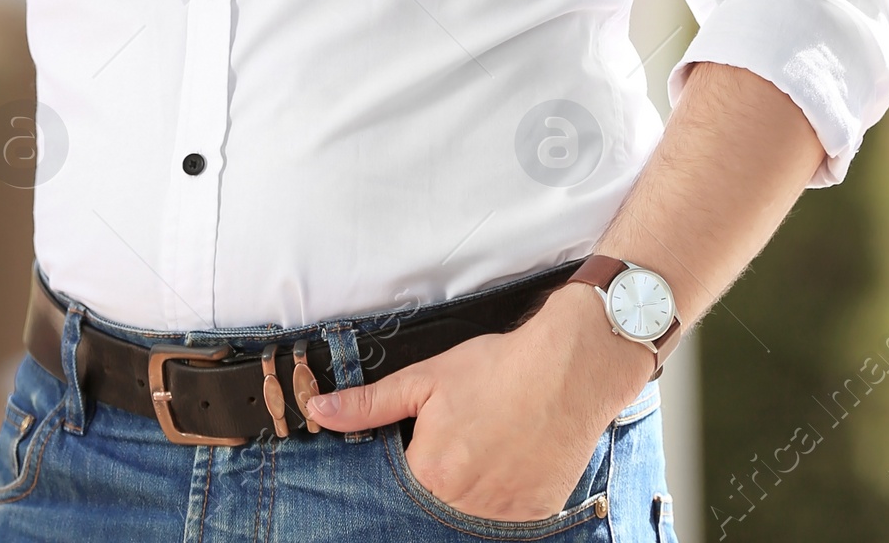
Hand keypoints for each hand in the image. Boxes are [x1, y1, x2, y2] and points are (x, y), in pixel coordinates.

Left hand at [305, 282, 647, 521]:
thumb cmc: (496, 369)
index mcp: (430, 474)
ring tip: (487, 448)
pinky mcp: (534, 516)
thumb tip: (319, 410)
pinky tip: (510, 461)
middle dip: (440, 477)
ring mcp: (502, 516)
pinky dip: (503, 496)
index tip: (422, 446)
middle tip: (462, 442)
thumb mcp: (425, 378)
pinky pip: (507, 519)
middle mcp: (463, 506)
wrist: (568, 369)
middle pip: (435, 505)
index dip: (410, 463)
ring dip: (471, 489)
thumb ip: (369, 403)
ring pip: (470, 515)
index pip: (401, 487)